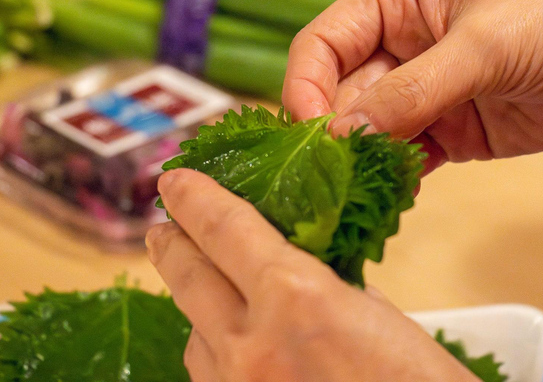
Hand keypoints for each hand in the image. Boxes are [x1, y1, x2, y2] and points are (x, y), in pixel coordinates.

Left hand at [148, 168, 478, 381]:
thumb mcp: (380, 318)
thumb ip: (326, 287)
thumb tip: (295, 270)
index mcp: (297, 300)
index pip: (225, 229)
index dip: (195, 198)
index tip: (174, 181)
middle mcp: (252, 345)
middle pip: (189, 277)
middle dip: (171, 244)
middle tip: (162, 225)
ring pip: (193, 333)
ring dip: (197, 303)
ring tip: (205, 285)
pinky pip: (210, 375)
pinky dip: (216, 353)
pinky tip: (235, 347)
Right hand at [283, 0, 542, 170]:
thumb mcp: (482, 47)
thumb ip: (409, 92)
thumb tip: (340, 132)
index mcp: (397, 1)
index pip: (323, 44)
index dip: (305, 86)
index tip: (309, 133)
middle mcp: (401, 46)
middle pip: (341, 94)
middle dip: (334, 134)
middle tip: (328, 177)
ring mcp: (426, 93)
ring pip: (370, 132)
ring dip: (361, 163)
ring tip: (352, 195)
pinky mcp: (453, 132)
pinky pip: (408, 158)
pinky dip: (396, 179)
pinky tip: (390, 198)